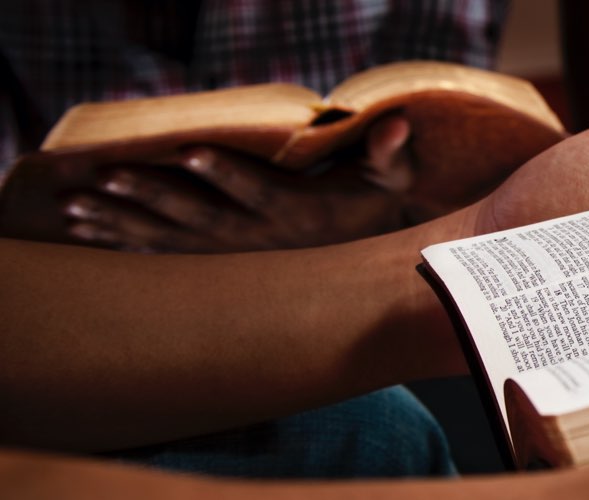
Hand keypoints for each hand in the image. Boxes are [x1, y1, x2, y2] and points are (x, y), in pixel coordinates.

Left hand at [62, 115, 418, 251]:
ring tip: (78, 205)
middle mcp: (264, 239)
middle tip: (107, 176)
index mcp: (302, 213)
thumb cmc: (376, 203)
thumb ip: (389, 150)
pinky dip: (126, 240)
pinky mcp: (219, 257)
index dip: (224, 172)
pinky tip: (88, 228)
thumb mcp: (392, 176)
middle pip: (202, 217)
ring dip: (124, 222)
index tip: (189, 150)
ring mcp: (238, 252)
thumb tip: (395, 125)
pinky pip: (167, 252)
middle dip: (153, 196)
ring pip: (174, 239)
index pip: (259, 190)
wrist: (367, 259)